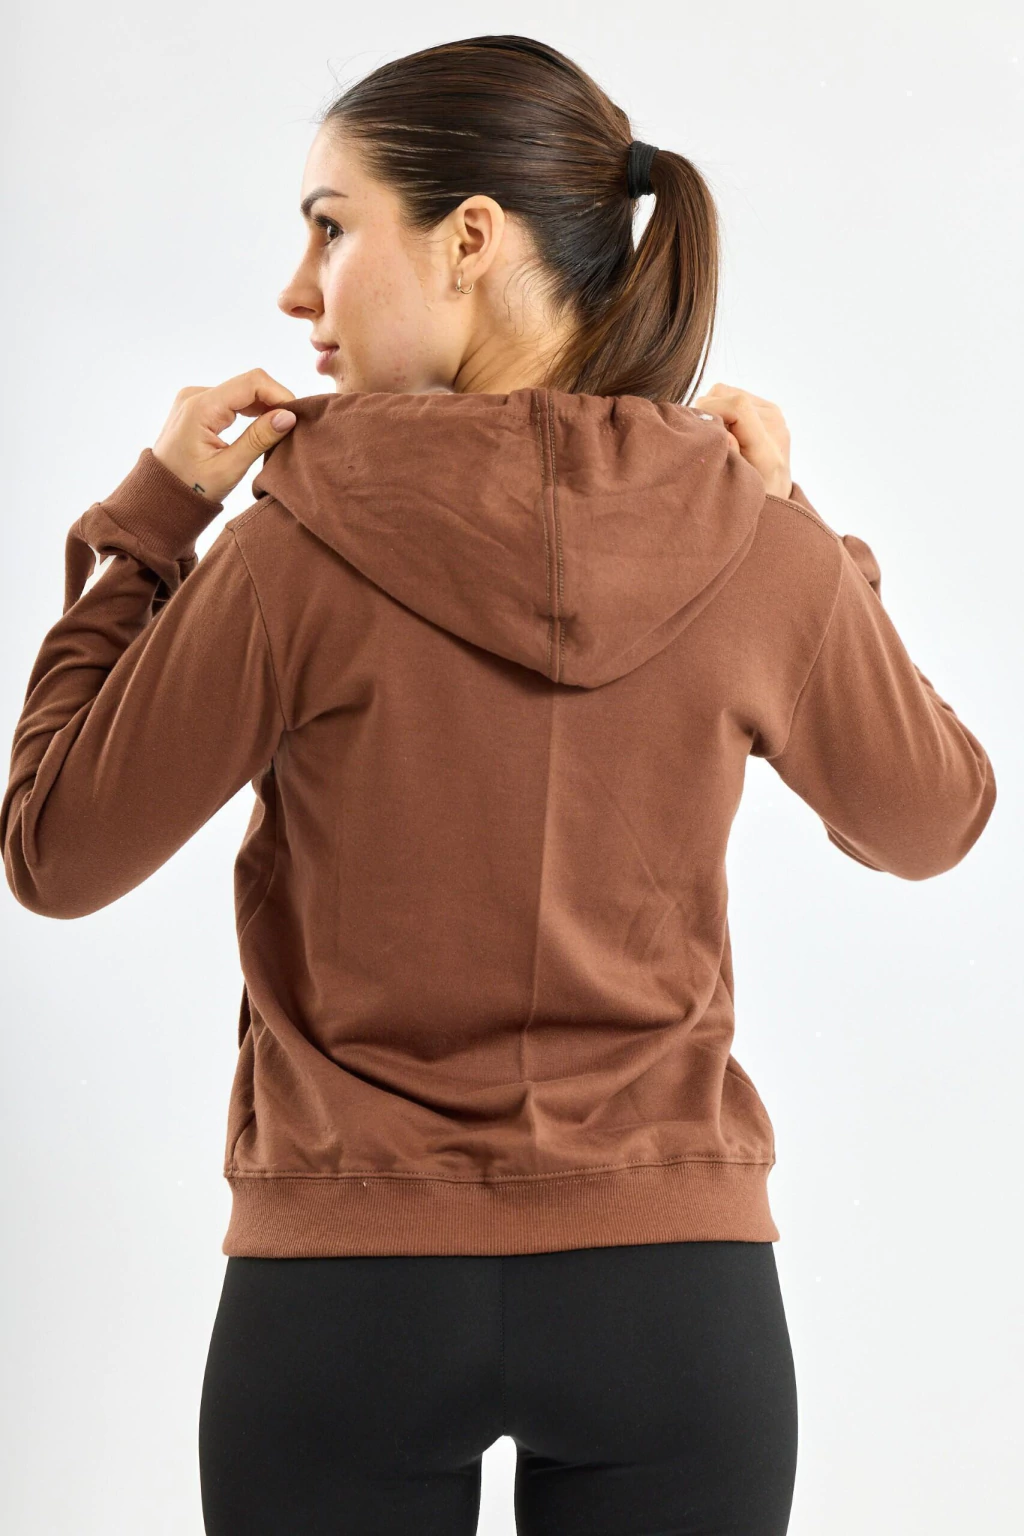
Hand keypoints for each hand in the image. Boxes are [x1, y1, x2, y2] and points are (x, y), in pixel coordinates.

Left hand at [152, 368, 296, 503]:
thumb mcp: (229, 468)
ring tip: (280, 431)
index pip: (251, 382)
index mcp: (200, 408)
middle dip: (274, 401)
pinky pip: (232, 400)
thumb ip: (259, 439)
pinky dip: (251, 411)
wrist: (160, 496)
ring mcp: (195, 399)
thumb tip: (288, 416)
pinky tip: (263, 429)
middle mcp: (196, 395)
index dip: (280, 394)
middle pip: (248, 384)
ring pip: (242, 391)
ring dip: (264, 407)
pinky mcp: (198, 407)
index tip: (297, 416)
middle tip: (292, 427)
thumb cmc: (191, 489)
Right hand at [690, 382, 792, 499]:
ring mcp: (772, 413)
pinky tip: (722, 431)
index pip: (738, 406)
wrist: (775, 494)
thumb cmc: (753, 497)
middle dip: (706, 412)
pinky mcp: (766, 408)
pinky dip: (720, 409)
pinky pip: (731, 395)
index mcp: (768, 447)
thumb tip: (720, 432)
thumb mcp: (737, 488)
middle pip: (725, 395)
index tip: (695, 430)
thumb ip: (729, 458)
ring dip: (712, 410)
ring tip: (714, 437)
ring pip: (724, 392)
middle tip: (703, 439)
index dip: (709, 410)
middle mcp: (774, 423)